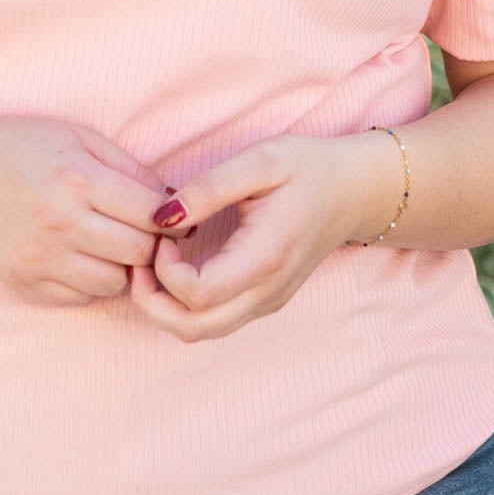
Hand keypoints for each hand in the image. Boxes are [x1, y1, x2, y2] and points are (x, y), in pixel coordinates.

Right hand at [0, 114, 178, 306]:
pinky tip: (79, 254)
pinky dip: (90, 281)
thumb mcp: (78, 137)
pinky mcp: (24, 283)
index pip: (151, 215)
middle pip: (139, 253)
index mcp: (76, 178)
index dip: (173, 219)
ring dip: (121, 266)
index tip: (173, 217)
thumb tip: (175, 205)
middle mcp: (58, 222)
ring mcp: (39, 258)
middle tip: (144, 231)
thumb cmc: (20, 146)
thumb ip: (130, 169)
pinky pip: (82, 298)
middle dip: (150, 244)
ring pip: (114, 283)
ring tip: (108, 242)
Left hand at [129, 134, 373, 342]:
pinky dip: (184, 306)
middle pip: (192, 329)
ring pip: (201, 332)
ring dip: (164, 308)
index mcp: (266, 257)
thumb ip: (208, 189)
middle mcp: (267, 292)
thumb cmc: (307, 169)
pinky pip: (214, 321)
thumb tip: (161, 216)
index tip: (161, 233)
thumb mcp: (259, 161)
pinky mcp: (264, 302)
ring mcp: (267, 302)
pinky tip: (175, 268)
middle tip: (139, 258)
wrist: (353, 191)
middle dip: (151, 302)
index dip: (164, 271)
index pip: (198, 294)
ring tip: (152, 263)